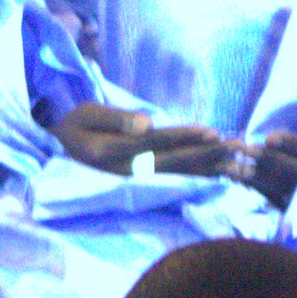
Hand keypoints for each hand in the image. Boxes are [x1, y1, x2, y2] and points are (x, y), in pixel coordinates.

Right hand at [46, 102, 242, 177]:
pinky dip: (201, 176)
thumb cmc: (73, 128)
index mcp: (112, 152)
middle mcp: (127, 171)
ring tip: (242, 162)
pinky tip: (224, 173)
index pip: (157, 142)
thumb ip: (116, 118)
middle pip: (176, 162)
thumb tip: (147, 124)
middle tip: (242, 147)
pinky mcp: (143, 183)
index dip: (186, 137)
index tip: (214, 133)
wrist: (54, 155)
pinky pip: (176, 180)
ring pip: (180, 174)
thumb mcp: (86, 114)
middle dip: (210, 154)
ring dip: (212, 168)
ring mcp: (136, 180)